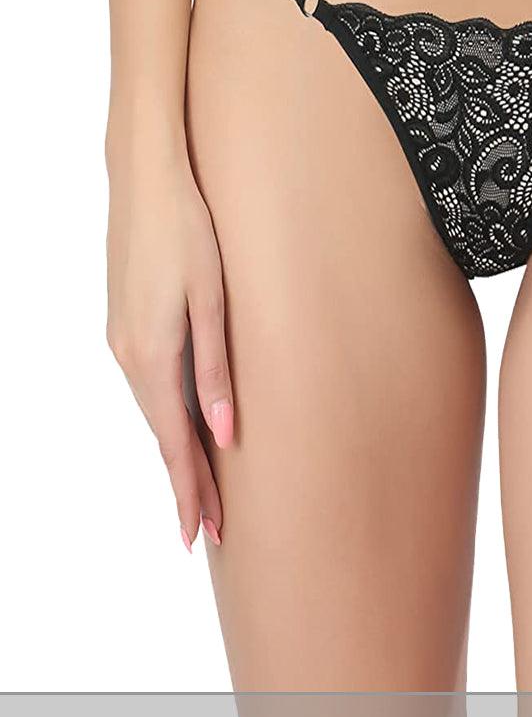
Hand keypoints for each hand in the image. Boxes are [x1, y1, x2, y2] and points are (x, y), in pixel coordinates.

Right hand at [106, 140, 231, 549]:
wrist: (146, 181)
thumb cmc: (190, 233)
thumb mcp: (214, 300)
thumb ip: (217, 369)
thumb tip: (225, 434)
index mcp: (153, 356)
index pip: (174, 443)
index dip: (190, 491)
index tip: (201, 535)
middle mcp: (128, 356)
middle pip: (162, 435)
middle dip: (188, 484)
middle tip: (213, 530)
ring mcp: (121, 340)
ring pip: (153, 412)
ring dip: (176, 452)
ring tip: (203, 490)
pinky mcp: (125, 325)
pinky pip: (148, 386)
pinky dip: (165, 417)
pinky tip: (182, 428)